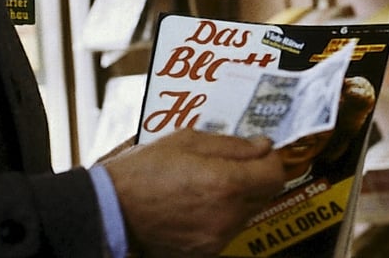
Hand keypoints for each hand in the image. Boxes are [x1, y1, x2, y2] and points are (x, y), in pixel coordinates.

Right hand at [102, 128, 285, 257]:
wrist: (112, 209)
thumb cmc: (142, 172)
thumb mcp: (187, 141)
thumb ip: (231, 143)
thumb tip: (261, 145)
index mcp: (225, 183)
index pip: (275, 174)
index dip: (271, 158)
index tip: (261, 151)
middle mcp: (226, 215)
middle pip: (265, 194)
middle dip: (255, 176)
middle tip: (233, 163)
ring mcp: (216, 236)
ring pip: (247, 212)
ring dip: (238, 196)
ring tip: (207, 183)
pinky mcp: (206, 250)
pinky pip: (227, 229)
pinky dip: (221, 215)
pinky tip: (197, 202)